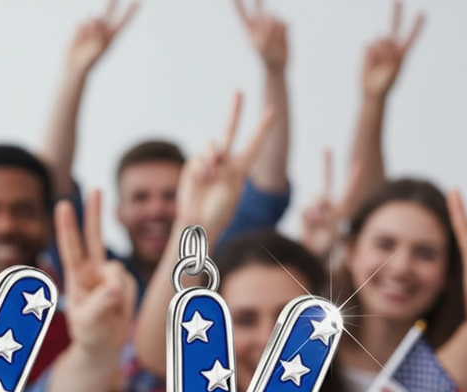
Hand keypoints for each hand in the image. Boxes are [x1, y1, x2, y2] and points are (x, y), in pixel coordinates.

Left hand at [55, 191, 136, 357]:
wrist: (103, 345)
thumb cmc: (89, 334)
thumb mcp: (88, 323)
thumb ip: (100, 305)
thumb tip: (115, 288)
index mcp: (76, 277)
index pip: (71, 248)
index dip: (67, 227)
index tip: (63, 205)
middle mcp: (92, 271)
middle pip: (94, 238)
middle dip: (95, 214)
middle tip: (96, 189)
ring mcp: (109, 276)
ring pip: (120, 273)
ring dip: (118, 295)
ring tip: (109, 314)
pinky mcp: (124, 283)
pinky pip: (131, 285)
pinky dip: (127, 300)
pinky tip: (119, 311)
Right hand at [66, 0, 137, 74]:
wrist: (74, 65)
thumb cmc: (88, 61)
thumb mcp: (97, 49)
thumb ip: (99, 33)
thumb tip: (97, 20)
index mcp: (111, 36)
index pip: (123, 21)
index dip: (130, 12)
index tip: (139, 3)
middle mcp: (103, 29)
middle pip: (109, 12)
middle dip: (113, 3)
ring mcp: (92, 27)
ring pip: (93, 18)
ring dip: (89, 30)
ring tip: (86, 42)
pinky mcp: (82, 26)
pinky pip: (81, 22)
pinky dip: (79, 31)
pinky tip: (79, 40)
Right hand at [176, 93, 273, 234]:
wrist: (200, 223)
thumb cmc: (219, 213)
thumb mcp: (231, 192)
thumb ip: (227, 169)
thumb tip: (216, 154)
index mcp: (240, 168)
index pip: (253, 143)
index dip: (262, 127)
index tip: (272, 110)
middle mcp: (225, 161)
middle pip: (230, 130)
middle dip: (234, 110)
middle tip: (239, 92)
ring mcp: (209, 162)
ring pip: (212, 144)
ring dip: (214, 156)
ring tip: (213, 174)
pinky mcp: (194, 166)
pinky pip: (199, 157)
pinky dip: (202, 168)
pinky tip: (203, 180)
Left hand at [234, 0, 286, 72]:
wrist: (277, 65)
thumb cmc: (267, 57)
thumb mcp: (263, 46)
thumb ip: (266, 30)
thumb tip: (271, 15)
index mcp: (250, 29)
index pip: (242, 14)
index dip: (238, 5)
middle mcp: (260, 24)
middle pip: (257, 8)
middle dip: (257, 1)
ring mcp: (271, 24)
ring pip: (275, 18)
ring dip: (276, 31)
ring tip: (274, 42)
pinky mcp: (282, 25)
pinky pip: (285, 23)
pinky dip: (284, 32)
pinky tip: (281, 40)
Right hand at [301, 149, 363, 259]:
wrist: (312, 254)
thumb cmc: (326, 245)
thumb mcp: (333, 229)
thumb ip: (328, 212)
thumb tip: (318, 201)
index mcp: (340, 209)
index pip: (348, 190)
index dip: (353, 177)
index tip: (359, 164)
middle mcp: (328, 205)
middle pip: (326, 180)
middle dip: (326, 164)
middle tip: (326, 148)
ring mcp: (315, 208)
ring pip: (314, 196)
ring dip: (316, 208)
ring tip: (318, 222)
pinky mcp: (304, 212)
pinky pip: (304, 207)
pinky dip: (307, 216)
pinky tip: (310, 225)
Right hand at [362, 1, 423, 98]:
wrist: (371, 92)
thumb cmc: (385, 83)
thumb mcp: (392, 69)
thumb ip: (390, 52)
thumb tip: (380, 37)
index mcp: (401, 52)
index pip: (410, 36)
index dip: (416, 25)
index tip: (423, 13)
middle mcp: (391, 47)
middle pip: (394, 27)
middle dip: (396, 13)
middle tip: (397, 0)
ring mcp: (379, 47)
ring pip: (380, 39)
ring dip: (380, 51)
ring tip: (378, 64)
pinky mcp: (368, 49)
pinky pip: (369, 45)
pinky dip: (370, 54)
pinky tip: (371, 63)